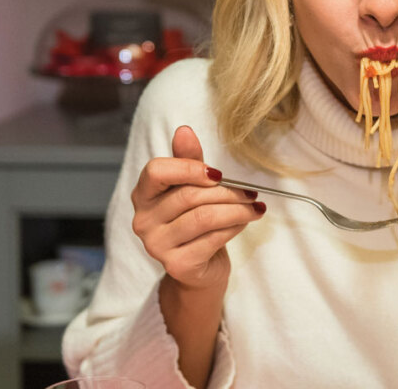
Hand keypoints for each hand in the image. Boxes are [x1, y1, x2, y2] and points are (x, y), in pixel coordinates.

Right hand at [131, 125, 264, 291]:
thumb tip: (184, 130)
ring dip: (236, 210)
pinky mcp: (177, 264)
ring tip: (254, 207)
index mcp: (143, 195)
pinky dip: (234, 228)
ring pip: (204, 217)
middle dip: (227, 192)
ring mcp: (157, 245)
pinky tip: (243, 223)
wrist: (200, 267)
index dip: (189, 168)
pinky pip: (212, 239)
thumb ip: (188, 160)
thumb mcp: (192, 186)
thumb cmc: (195, 220)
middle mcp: (143, 220)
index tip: (218, 173)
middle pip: (189, 195)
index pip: (156, 171)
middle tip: (251, 192)